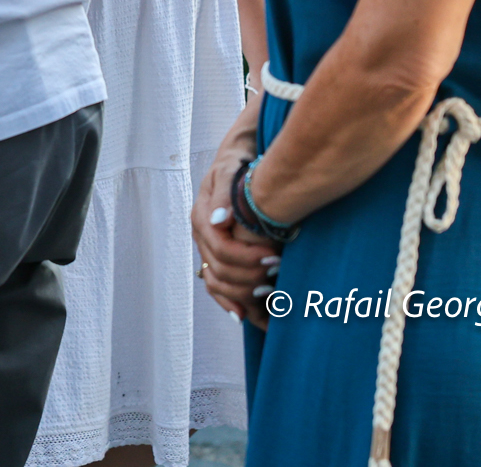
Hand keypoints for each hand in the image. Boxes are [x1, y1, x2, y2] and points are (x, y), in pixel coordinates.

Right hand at [191, 113, 276, 324]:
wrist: (238, 166)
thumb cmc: (237, 165)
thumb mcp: (230, 171)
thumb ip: (223, 195)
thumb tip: (218, 220)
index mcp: (201, 217)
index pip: (220, 250)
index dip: (247, 259)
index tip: (275, 257)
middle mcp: (202, 236)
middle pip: (219, 271)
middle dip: (250, 277)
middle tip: (279, 273)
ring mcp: (207, 248)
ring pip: (217, 283)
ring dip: (243, 293)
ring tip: (271, 293)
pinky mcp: (218, 256)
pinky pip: (218, 286)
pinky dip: (230, 301)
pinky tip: (246, 315)